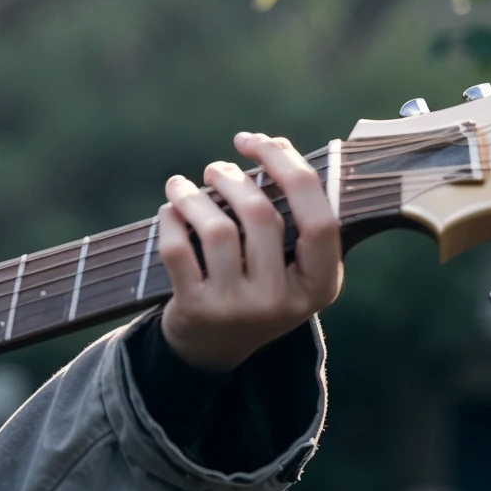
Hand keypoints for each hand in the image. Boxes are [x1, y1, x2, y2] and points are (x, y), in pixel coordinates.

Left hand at [156, 132, 342, 371]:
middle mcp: (283, 301)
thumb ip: (292, 217)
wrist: (214, 348)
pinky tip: (170, 210)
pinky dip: (171, 220)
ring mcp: (237, 308)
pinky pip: (178, 249)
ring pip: (217, 230)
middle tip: (217, 168)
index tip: (262, 142)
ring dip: (194, 195)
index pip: (319, 219)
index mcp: (320, 285)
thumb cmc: (257, 287)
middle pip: (261, 216)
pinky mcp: (195, 310)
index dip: (290, 169)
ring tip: (182, 185)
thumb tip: (270, 144)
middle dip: (234, 179)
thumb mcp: (292, 267)